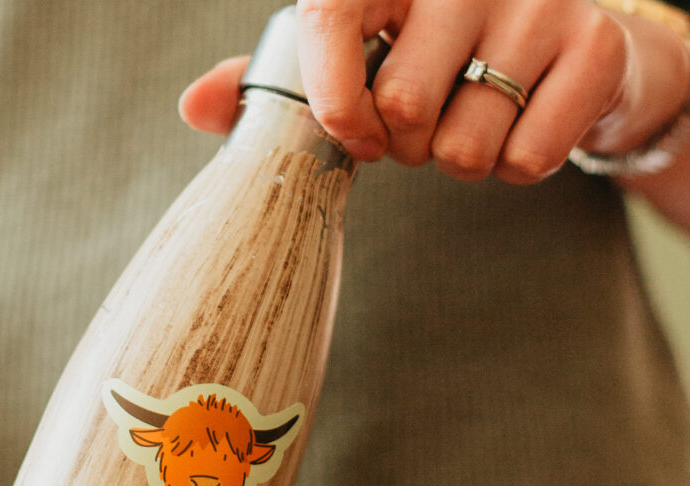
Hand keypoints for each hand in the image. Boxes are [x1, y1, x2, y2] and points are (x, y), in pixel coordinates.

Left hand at [181, 0, 689, 185]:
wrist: (570, 52)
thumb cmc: (444, 57)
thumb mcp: (358, 58)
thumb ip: (278, 81)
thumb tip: (193, 106)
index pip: (330, 17)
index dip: (333, 98)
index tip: (355, 134)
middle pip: (400, 109)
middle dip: (406, 145)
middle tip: (428, 122)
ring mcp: (538, 2)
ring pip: (462, 148)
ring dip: (460, 159)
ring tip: (477, 118)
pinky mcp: (595, 47)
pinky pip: (525, 160)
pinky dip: (517, 168)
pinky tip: (523, 128)